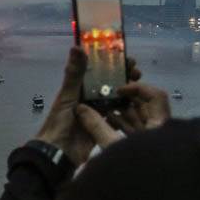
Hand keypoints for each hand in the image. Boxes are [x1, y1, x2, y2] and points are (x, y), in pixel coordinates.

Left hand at [37, 49, 143, 164]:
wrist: (58, 153)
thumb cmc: (59, 122)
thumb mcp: (67, 96)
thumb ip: (74, 74)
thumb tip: (77, 46)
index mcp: (78, 89)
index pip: (96, 70)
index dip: (110, 62)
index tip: (124, 56)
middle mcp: (88, 98)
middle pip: (109, 83)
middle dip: (123, 76)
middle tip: (137, 72)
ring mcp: (97, 112)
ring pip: (115, 98)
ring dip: (128, 91)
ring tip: (141, 84)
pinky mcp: (104, 126)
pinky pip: (118, 115)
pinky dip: (127, 110)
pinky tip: (139, 104)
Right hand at [75, 80, 169, 150]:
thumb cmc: (133, 169)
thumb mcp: (111, 145)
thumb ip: (96, 125)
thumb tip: (80, 109)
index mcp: (161, 126)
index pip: (155, 96)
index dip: (138, 88)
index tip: (119, 90)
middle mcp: (161, 131)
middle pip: (146, 107)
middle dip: (125, 100)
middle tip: (107, 96)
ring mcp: (154, 141)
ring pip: (140, 119)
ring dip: (122, 112)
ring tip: (102, 108)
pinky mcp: (145, 151)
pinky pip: (136, 131)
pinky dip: (123, 125)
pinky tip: (106, 121)